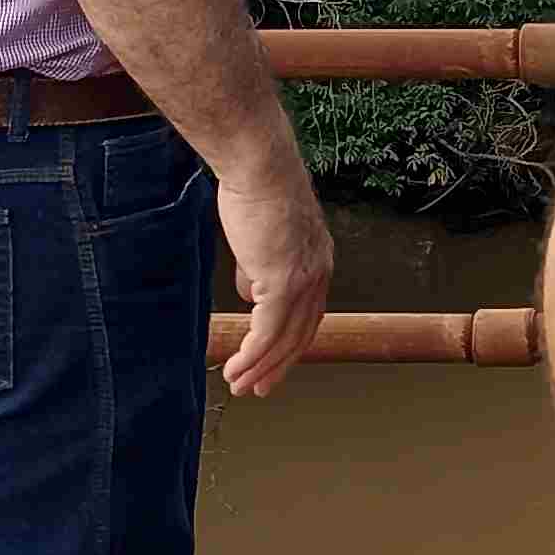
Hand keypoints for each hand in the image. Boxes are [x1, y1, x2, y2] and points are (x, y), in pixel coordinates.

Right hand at [210, 156, 333, 397]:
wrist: (259, 166)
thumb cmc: (256, 189)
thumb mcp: (260, 236)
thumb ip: (258, 268)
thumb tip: (250, 294)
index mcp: (318, 261)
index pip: (308, 314)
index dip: (289, 342)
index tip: (272, 362)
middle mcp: (319, 274)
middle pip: (301, 334)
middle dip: (278, 366)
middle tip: (257, 388)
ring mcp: (304, 280)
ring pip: (283, 339)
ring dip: (259, 367)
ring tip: (238, 384)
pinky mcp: (283, 283)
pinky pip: (267, 332)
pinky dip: (251, 356)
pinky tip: (236, 367)